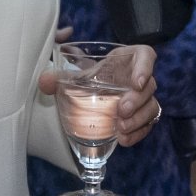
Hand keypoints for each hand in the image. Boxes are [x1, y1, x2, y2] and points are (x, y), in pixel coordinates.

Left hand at [38, 44, 158, 145]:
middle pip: (149, 86)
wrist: (96, 91)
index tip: (136, 82)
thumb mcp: (78, 75)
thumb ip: (61, 77)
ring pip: (151, 107)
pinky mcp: (142, 115)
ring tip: (120, 129)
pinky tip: (124, 140)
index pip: (146, 56)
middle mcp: (140, 78)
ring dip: (138, 120)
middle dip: (137, 100)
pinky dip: (137, 134)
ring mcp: (143, 98)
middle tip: (121, 111)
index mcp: (128, 60)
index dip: (145, 67)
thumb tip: (44, 81)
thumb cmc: (93, 77)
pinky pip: (147, 125)